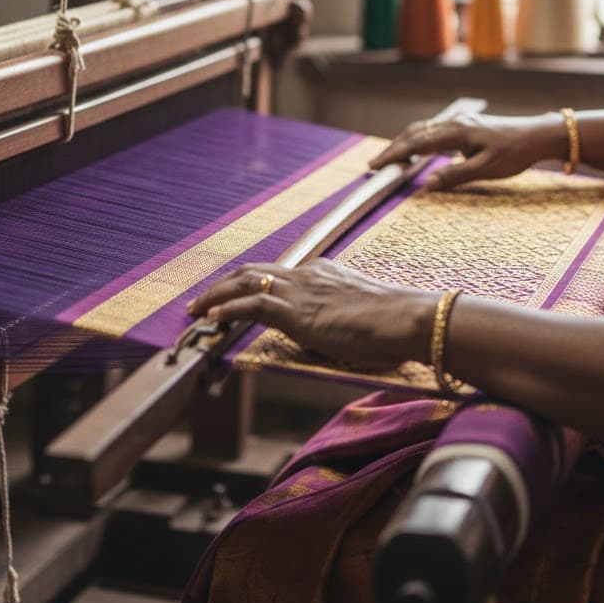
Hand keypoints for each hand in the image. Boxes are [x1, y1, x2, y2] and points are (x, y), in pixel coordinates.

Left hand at [187, 259, 436, 368]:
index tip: (234, 297)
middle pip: (253, 271)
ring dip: (215, 297)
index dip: (251, 285)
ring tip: (196, 309)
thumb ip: (340, 315)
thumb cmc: (395, 322)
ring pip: (245, 284)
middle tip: (201, 300)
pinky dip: (227, 310)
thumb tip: (334, 331)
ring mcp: (301, 291)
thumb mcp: (360, 312)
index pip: (277, 273)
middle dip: (223, 285)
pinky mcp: (297, 312)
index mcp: (322, 272)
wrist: (408, 318)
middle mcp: (307, 274)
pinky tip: (211, 319)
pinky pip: (252, 306)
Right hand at [367, 110, 567, 190]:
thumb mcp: (487, 169)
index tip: (375, 166)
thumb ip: (455, 176)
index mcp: (457, 132)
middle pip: (415, 132)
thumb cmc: (515, 154)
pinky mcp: (465, 125)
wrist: (537, 135)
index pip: (416, 143)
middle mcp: (454, 123)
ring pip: (423, 129)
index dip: (394, 155)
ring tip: (390, 158)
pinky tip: (416, 149)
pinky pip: (434, 130)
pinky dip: (418, 139)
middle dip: (393, 148)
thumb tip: (426, 185)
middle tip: (374, 164)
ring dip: (404, 142)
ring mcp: (459, 122)